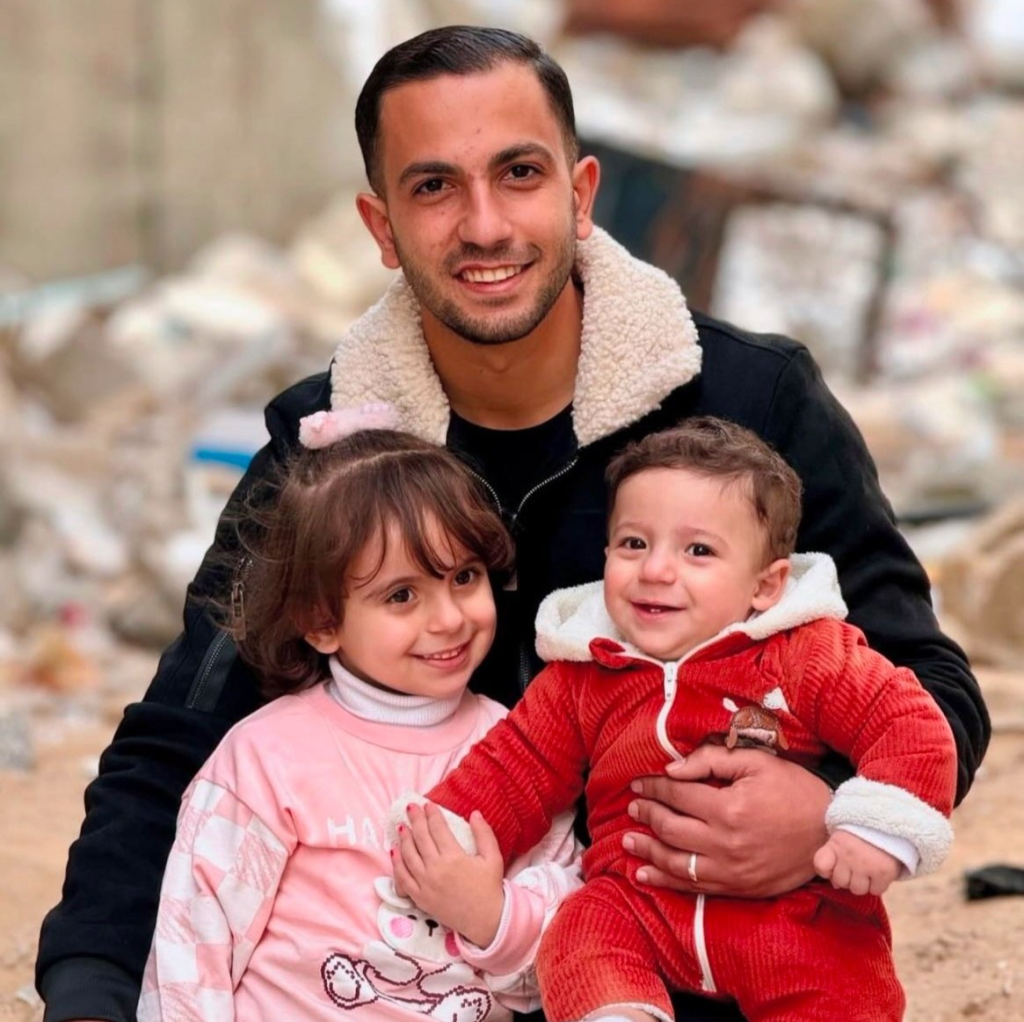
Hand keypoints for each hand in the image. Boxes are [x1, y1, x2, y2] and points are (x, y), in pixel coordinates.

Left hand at [392, 802, 504, 947]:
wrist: (485, 921)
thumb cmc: (490, 888)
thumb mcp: (493, 857)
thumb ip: (484, 833)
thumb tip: (475, 813)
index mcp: (454, 857)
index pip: (438, 829)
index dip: (432, 814)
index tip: (428, 804)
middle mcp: (436, 869)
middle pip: (421, 838)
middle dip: (415, 820)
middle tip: (411, 807)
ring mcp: (425, 884)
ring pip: (409, 855)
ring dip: (404, 838)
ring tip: (402, 826)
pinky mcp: (420, 898)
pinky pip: (403, 878)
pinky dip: (397, 863)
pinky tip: (394, 851)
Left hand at [623, 745, 830, 896]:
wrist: (833, 834)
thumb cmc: (795, 791)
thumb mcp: (758, 762)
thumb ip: (712, 760)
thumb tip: (672, 768)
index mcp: (729, 808)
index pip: (678, 794)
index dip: (654, 787)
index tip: (638, 783)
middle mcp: (725, 843)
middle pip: (671, 829)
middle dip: (647, 815)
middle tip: (632, 806)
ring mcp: (731, 871)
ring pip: (676, 862)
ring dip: (647, 851)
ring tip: (628, 841)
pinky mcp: (738, 888)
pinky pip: (694, 887)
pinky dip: (667, 881)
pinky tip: (646, 875)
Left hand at [814, 830, 901, 895]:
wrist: (888, 824)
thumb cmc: (860, 833)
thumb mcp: (841, 838)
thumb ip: (834, 858)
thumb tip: (835, 885)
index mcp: (835, 845)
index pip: (820, 866)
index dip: (826, 870)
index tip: (834, 866)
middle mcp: (848, 856)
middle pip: (839, 882)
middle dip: (847, 877)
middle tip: (856, 866)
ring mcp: (866, 865)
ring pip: (857, 890)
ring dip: (862, 883)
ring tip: (867, 870)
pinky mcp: (883, 873)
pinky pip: (876, 891)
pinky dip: (877, 885)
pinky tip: (878, 873)